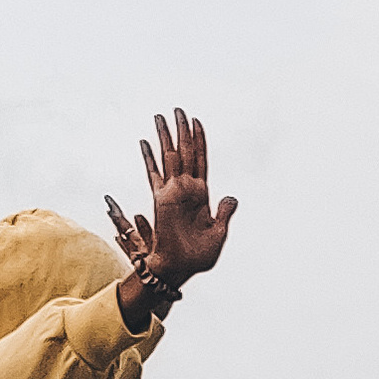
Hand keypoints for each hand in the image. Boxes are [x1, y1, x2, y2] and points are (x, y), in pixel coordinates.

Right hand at [104, 107, 237, 284]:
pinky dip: (150, 158)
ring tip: (161, 116)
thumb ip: (224, 214)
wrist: (180, 269)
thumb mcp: (218, 234)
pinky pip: (154, 174)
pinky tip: (145, 142)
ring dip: (166, 137)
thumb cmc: (198, 257)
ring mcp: (172, 192)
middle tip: (178, 109)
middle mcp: (186, 189)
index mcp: (202, 195)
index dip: (199, 141)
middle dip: (182, 131)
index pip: (201, 160)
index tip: (196, 121)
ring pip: (169, 157)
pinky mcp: (161, 200)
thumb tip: (232, 197)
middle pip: (184, 152)